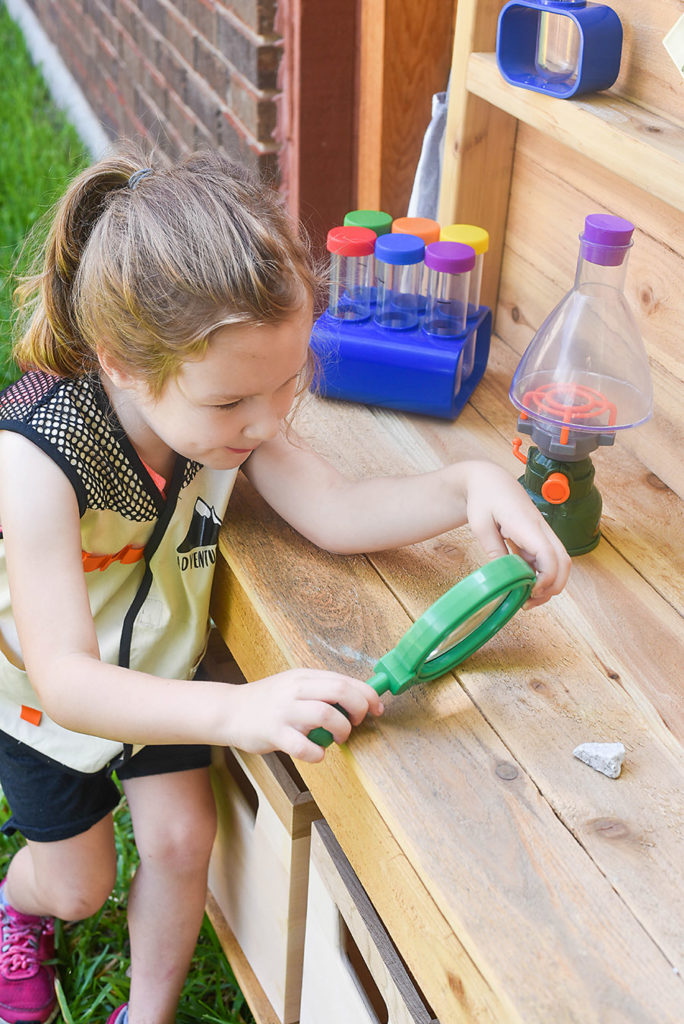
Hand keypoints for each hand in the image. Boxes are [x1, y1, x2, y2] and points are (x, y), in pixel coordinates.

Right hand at [225, 669, 384, 762]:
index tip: (377, 708)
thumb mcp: (294, 686)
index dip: (368, 695)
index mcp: (305, 676)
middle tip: (356, 723)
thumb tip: (358, 699)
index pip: (345, 680)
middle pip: (341, 692)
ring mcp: (285, 711)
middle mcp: (296, 690)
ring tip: (337, 738)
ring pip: (327, 715)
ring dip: (341, 730)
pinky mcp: (274, 733)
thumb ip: (321, 690)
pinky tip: (316, 753)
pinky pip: (304, 747)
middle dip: (359, 709)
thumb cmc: (267, 702)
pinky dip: (318, 754)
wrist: (229, 711)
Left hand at [463, 462, 570, 606]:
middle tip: (530, 601)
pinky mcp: (538, 537)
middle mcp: (541, 528)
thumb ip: (494, 549)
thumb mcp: (480, 525)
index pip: (549, 554)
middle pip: (564, 562)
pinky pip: (548, 559)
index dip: (546, 577)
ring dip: (550, 583)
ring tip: (528, 598)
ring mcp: (542, 533)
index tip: (531, 591)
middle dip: (554, 586)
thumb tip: (506, 574)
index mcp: (527, 524)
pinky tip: (526, 585)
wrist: (489, 480)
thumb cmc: (484, 498)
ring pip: (560, 562)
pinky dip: (542, 575)